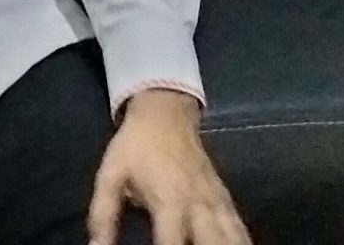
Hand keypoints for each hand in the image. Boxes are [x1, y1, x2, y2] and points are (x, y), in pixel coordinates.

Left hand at [88, 89, 248, 244]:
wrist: (166, 111)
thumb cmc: (134, 146)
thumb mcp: (110, 177)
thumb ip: (103, 216)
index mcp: (169, 200)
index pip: (172, 243)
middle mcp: (198, 204)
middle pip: (212, 244)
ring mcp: (215, 200)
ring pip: (233, 236)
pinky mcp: (224, 196)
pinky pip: (238, 226)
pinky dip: (240, 240)